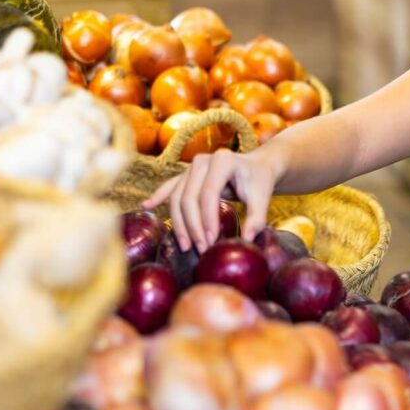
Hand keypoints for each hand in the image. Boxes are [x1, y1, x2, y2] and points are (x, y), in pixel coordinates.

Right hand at [143, 148, 278, 252]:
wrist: (256, 166)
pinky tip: (147, 206)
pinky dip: (159, 197)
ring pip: (177, 197)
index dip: (207, 219)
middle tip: (200, 249)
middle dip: (192, 226)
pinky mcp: (186, 175)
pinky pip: (170, 187)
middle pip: (188, 197)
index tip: (211, 241)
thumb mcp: (263, 196)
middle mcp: (203, 161)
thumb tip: (246, 240)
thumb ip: (257, 218)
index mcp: (223, 161)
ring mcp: (192, 167)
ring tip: (185, 245)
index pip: (209, 194)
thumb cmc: (259, 181)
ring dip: (178, 223)